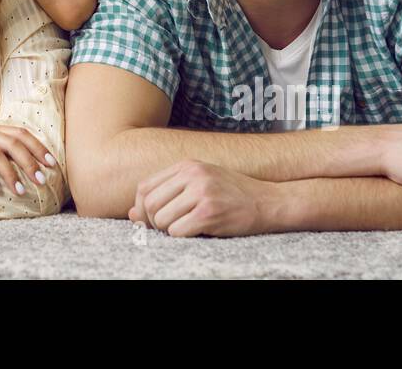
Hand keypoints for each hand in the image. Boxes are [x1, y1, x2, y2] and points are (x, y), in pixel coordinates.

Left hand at [128, 160, 278, 237]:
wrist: (269, 202)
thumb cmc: (232, 195)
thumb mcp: (198, 185)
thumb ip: (166, 195)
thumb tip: (131, 214)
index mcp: (186, 165)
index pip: (145, 187)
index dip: (142, 208)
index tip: (150, 220)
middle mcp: (192, 175)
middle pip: (150, 204)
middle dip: (153, 223)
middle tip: (168, 229)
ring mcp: (201, 192)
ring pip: (162, 220)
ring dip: (169, 231)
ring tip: (186, 228)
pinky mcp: (210, 212)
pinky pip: (178, 231)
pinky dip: (182, 237)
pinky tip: (197, 231)